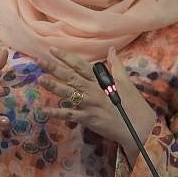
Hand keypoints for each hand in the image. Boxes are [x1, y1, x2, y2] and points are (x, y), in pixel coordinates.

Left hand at [39, 45, 157, 156]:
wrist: (138, 127)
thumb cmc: (133, 104)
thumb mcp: (126, 81)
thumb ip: (116, 65)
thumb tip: (111, 49)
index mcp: (101, 81)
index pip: (80, 65)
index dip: (66, 57)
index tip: (52, 49)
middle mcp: (93, 91)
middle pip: (70, 77)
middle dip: (54, 68)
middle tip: (39, 60)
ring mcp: (89, 105)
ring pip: (68, 94)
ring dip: (53, 86)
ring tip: (39, 79)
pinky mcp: (87, 119)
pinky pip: (69, 115)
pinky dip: (56, 113)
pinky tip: (44, 110)